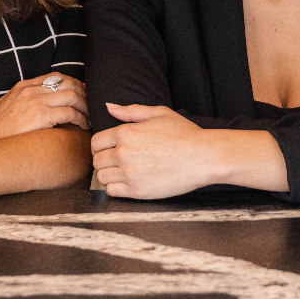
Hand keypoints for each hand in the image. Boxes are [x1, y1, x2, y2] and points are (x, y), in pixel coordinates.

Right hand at [0, 73, 87, 139]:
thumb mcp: (8, 105)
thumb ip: (24, 99)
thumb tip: (41, 103)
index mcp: (24, 85)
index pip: (56, 76)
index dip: (73, 83)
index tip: (81, 93)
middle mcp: (32, 90)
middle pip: (68, 83)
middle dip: (84, 93)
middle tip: (91, 105)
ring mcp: (37, 101)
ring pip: (73, 96)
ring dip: (85, 106)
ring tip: (89, 117)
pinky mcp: (42, 115)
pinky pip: (70, 113)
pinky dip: (81, 119)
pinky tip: (83, 126)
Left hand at [90, 104, 218, 198]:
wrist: (203, 157)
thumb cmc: (184, 134)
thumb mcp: (159, 113)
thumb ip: (131, 111)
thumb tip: (109, 107)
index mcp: (126, 133)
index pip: (96, 142)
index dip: (101, 146)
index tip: (109, 149)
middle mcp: (123, 153)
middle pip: (97, 161)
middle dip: (104, 160)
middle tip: (118, 161)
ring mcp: (129, 173)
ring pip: (102, 177)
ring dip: (109, 174)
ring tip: (123, 172)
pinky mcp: (137, 191)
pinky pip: (112, 191)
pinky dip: (115, 187)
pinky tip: (127, 182)